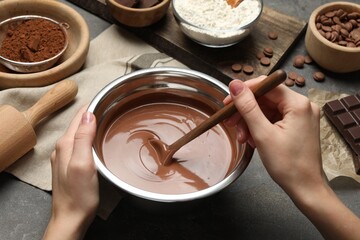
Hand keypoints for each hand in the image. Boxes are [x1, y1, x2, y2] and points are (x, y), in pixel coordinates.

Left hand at [43, 106, 98, 239]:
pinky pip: (80, 143)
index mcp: (66, 144)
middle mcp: (62, 147)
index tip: (110, 99)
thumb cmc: (79, 196)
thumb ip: (83, 138)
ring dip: (92, 123)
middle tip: (114, 106)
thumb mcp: (83, 164)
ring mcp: (65, 156)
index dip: (94, 105)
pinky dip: (89, 135)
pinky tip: (98, 138)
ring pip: (80, 132)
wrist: (71, 218)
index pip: (80, 116)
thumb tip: (88, 114)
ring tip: (109, 118)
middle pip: (79, 122)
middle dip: (94, 112)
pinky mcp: (70, 164)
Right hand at [225, 77, 359, 238]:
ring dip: (251, 122)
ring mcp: (301, 116)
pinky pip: (273, 119)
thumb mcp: (262, 134)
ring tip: (242, 137)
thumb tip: (235, 85)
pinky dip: (260, 127)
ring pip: (267, 110)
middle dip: (246, 111)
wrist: (305, 188)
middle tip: (230, 122)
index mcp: (298, 104)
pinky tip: (252, 139)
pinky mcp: (297, 125)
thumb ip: (248, 107)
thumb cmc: (288, 165)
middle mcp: (302, 106)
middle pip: (266, 98)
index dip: (244, 92)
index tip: (227, 102)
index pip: (266, 85)